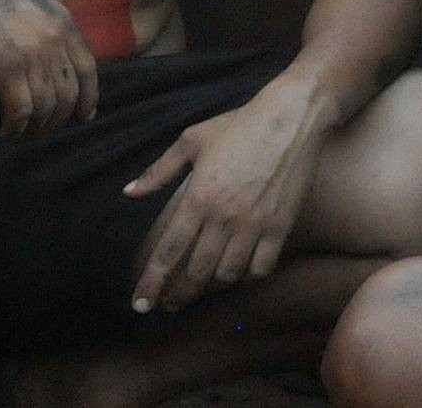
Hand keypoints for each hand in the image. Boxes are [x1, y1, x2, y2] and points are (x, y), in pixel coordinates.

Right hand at [0, 0, 98, 136]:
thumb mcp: (32, 3)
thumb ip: (47, 29)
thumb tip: (52, 61)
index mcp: (64, 22)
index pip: (89, 69)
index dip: (89, 97)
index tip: (84, 116)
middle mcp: (55, 38)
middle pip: (68, 92)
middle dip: (57, 119)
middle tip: (43, 132)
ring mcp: (33, 50)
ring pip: (46, 104)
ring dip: (35, 127)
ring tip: (22, 135)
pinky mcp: (6, 61)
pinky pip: (20, 106)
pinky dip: (15, 125)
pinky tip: (6, 131)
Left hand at [126, 78, 334, 312]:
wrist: (292, 117)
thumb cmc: (239, 125)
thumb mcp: (192, 141)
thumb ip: (159, 171)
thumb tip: (129, 192)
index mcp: (199, 197)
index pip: (168, 251)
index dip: (151, 282)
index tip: (140, 304)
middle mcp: (224, 217)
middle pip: (196, 272)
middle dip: (179, 295)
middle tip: (170, 304)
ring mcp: (255, 224)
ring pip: (228, 274)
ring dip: (211, 287)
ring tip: (203, 289)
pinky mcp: (281, 226)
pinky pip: (262, 267)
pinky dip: (248, 276)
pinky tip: (240, 273)